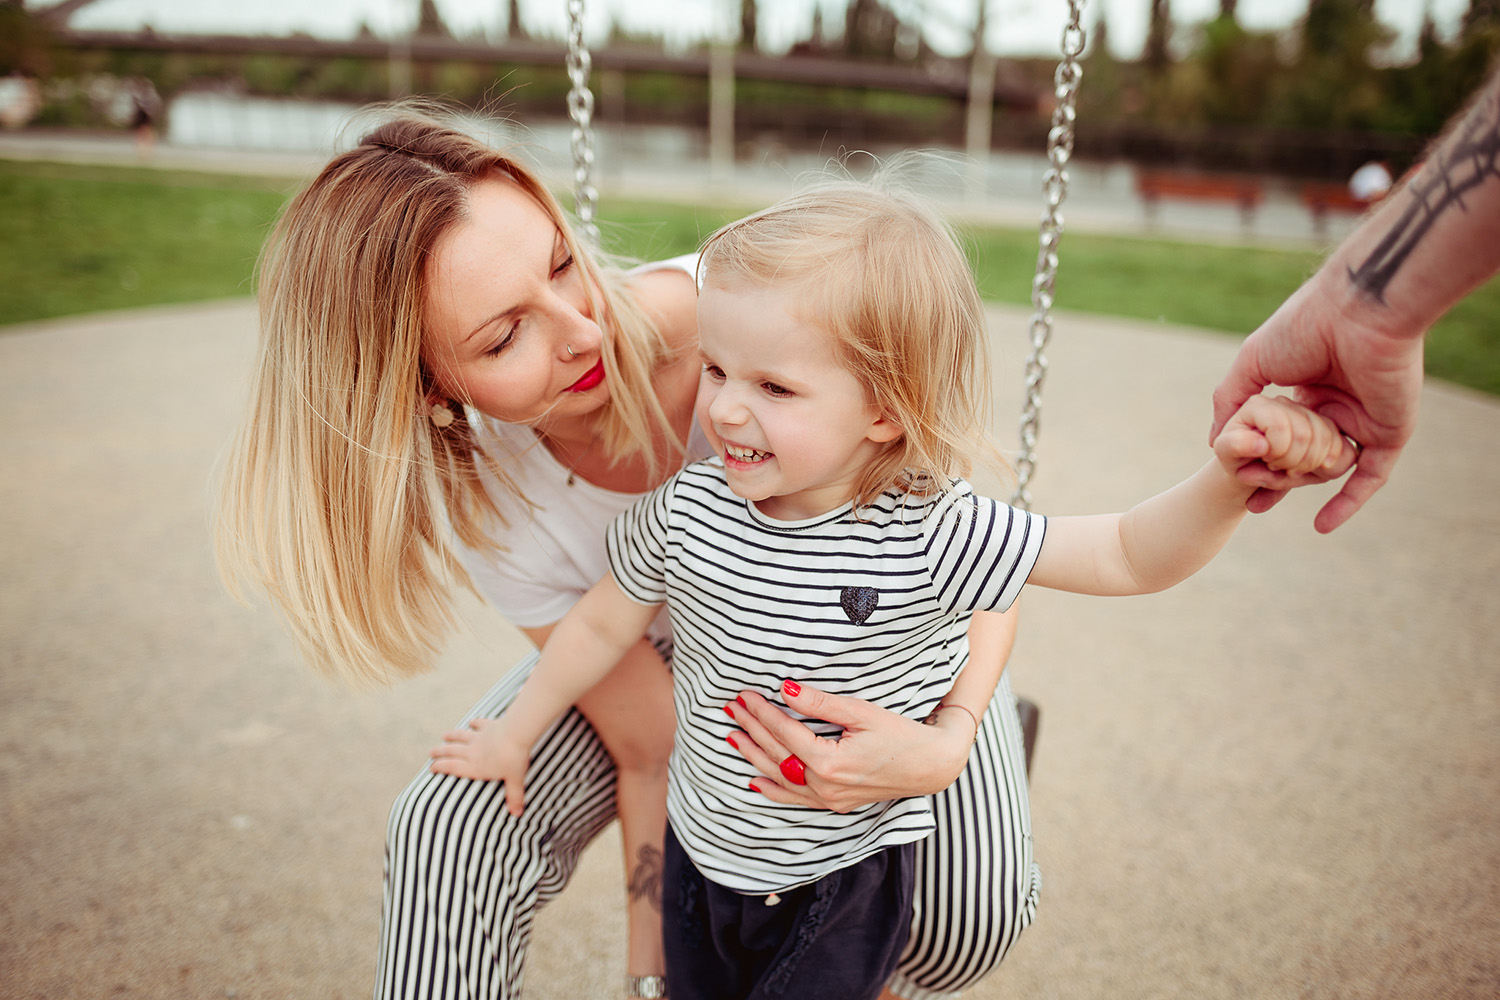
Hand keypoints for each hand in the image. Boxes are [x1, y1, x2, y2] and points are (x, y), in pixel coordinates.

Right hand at [429, 717, 531, 814]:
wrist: (517, 733)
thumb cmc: (514, 758)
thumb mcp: (515, 780)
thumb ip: (514, 796)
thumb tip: (517, 814)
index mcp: (475, 766)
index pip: (452, 767)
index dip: (440, 767)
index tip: (431, 767)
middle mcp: (473, 751)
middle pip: (452, 751)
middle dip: (439, 751)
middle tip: (430, 752)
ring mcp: (479, 737)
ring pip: (461, 736)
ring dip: (452, 735)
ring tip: (444, 736)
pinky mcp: (489, 725)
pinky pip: (479, 724)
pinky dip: (474, 723)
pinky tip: (471, 722)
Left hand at [723, 680, 974, 812]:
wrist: (931, 766)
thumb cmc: (900, 734)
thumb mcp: (861, 712)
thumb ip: (821, 703)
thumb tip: (785, 689)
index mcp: (830, 762)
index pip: (784, 733)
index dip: (761, 712)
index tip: (744, 695)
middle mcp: (825, 787)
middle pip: (776, 754)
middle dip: (751, 729)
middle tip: (731, 709)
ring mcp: (829, 800)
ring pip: (780, 778)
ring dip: (754, 756)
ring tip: (732, 737)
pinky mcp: (836, 804)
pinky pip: (796, 800)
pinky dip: (773, 790)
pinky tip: (754, 781)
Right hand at [1210, 277, 1422, 531]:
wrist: (1359, 314)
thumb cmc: (1304, 328)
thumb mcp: (1252, 363)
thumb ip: (1230, 400)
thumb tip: (1214, 440)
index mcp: (1310, 387)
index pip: (1284, 431)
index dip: (1260, 454)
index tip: (1235, 476)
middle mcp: (1336, 405)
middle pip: (1305, 454)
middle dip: (1276, 481)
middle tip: (1247, 503)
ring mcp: (1363, 420)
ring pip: (1330, 467)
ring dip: (1301, 491)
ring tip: (1262, 508)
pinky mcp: (1389, 434)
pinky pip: (1369, 476)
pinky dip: (1348, 501)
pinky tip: (1322, 525)